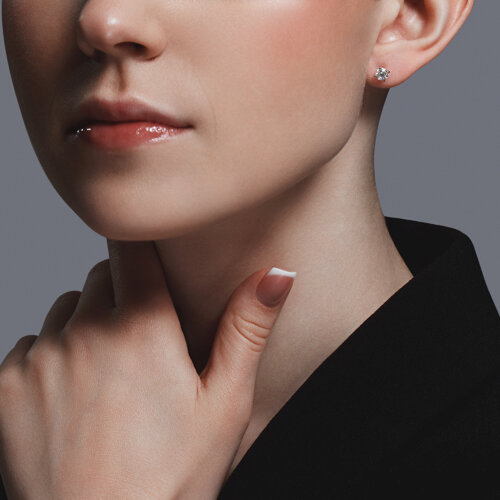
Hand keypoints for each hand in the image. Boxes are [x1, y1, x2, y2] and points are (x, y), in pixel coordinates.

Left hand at [0, 240, 294, 499]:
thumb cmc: (171, 479)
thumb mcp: (225, 402)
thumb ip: (247, 328)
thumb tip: (277, 275)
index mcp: (142, 328)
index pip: (131, 248)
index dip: (142, 250)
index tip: (151, 264)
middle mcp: (84, 332)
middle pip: (100, 278)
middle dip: (122, 296)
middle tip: (143, 343)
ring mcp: (41, 358)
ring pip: (65, 308)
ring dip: (85, 325)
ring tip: (109, 373)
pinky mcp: (7, 386)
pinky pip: (30, 344)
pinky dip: (51, 357)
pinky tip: (73, 398)